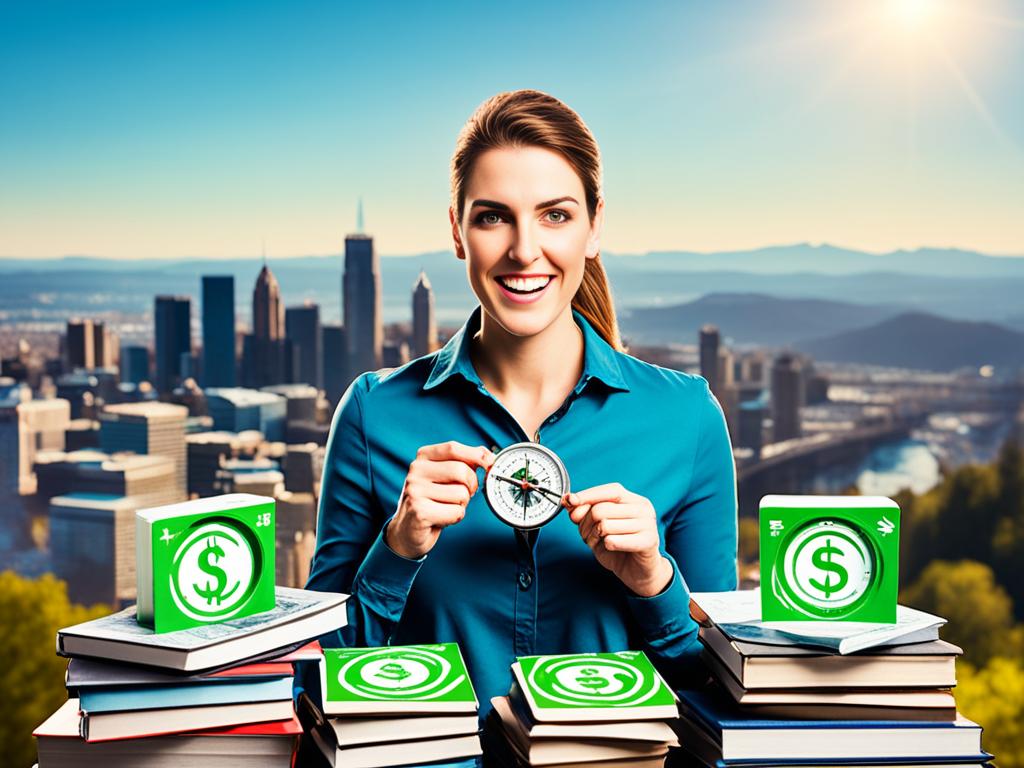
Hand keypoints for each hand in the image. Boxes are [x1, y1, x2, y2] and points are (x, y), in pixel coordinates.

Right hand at [386, 441, 494, 558]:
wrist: (407, 530)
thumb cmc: (431, 501)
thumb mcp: (444, 477)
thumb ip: (464, 463)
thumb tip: (488, 456)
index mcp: (423, 457)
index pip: (453, 448)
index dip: (476, 454)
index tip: (490, 463)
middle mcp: (416, 470)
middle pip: (461, 471)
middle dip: (471, 486)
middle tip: (463, 495)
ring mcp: (415, 490)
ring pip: (461, 494)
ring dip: (461, 505)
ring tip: (446, 507)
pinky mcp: (419, 511)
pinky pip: (455, 512)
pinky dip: (455, 518)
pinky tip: (441, 518)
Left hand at [564, 482, 672, 597]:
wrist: (639, 571)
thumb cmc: (619, 545)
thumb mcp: (597, 526)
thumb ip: (584, 511)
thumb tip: (569, 500)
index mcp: (633, 500)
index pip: (609, 490)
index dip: (587, 495)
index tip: (570, 501)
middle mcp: (642, 509)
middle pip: (600, 510)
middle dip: (586, 525)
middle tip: (589, 536)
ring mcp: (648, 524)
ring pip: (604, 525)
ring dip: (595, 537)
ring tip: (601, 543)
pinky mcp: (648, 541)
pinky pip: (613, 540)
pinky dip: (606, 546)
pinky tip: (612, 548)